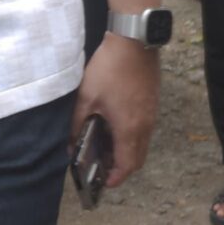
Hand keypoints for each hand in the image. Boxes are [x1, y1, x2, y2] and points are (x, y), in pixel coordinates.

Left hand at [72, 34, 158, 188]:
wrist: (134, 42)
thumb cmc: (109, 69)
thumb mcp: (86, 97)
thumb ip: (77, 124)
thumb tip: (70, 145)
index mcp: (129, 128)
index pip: (127, 165)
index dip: (116, 178)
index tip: (104, 182)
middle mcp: (145, 126)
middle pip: (138, 159)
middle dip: (122, 169)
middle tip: (103, 166)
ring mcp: (152, 115)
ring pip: (143, 145)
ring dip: (128, 152)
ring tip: (106, 146)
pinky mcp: (153, 104)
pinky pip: (146, 131)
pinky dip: (133, 138)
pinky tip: (116, 127)